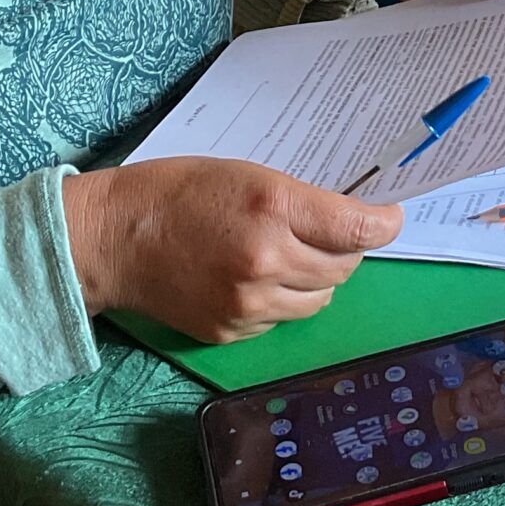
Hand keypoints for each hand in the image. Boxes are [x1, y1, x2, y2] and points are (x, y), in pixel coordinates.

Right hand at [62, 158, 403, 342]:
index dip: (384, 225)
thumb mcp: (246, 174)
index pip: (356, 229)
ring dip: (317, 280)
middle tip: (330, 235)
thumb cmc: (178, 192)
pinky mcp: (231, 331)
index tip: (390, 220)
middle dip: (347, 251)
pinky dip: (280, 301)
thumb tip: (349, 223)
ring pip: (318, 300)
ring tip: (289, 257)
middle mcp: (267, 259)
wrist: (114, 237)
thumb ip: (298, 201)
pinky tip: (252, 278)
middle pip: (343, 268)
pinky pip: (280, 319)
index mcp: (273, 207)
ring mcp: (249, 302)